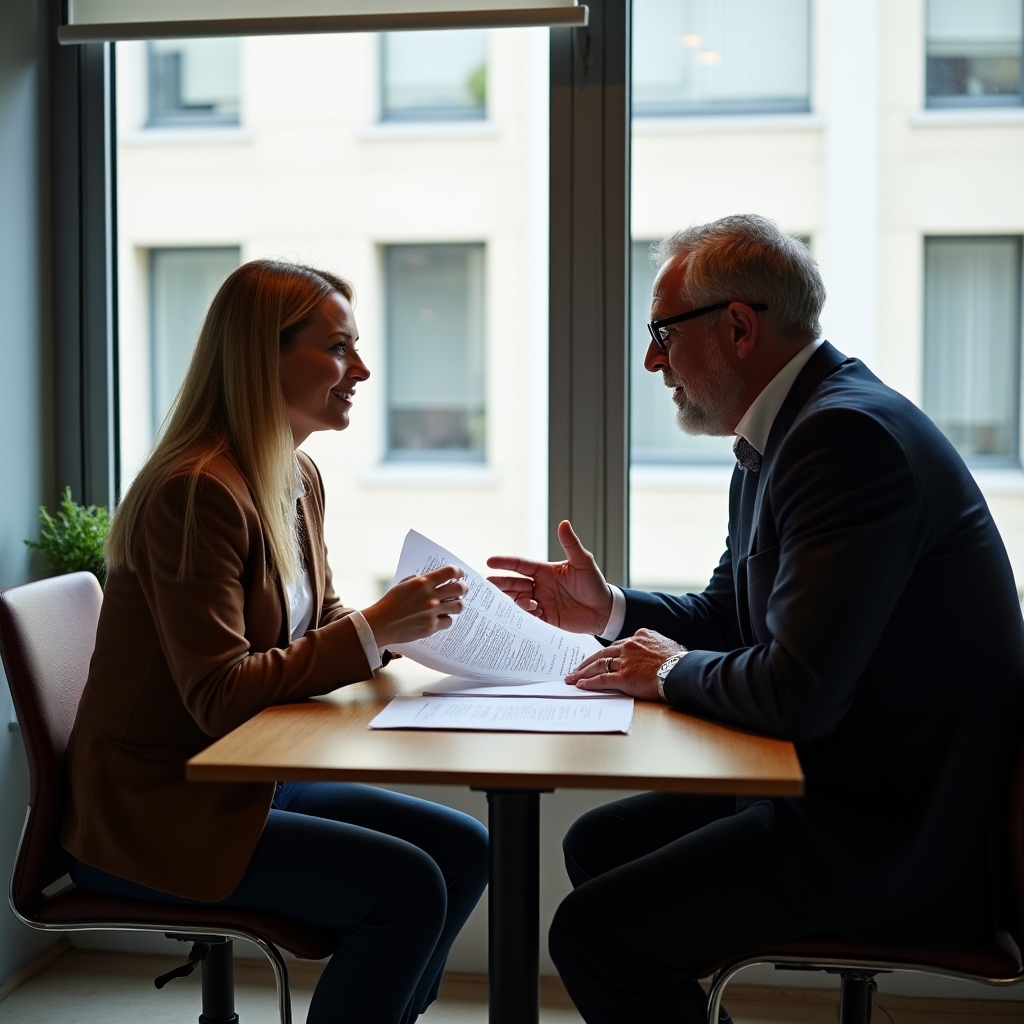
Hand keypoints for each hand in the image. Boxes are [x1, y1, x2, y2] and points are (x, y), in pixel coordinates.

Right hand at [362, 565, 467, 648]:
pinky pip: (448, 621)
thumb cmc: (389, 603)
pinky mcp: (431, 627)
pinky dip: (445, 620)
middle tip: (462, 589)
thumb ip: (418, 580)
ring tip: (452, 605)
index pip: (449, 572)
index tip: (460, 574)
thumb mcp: (402, 585)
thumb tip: (433, 579)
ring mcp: (432, 612)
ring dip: (457, 604)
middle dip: (463, 588)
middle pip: (459, 589)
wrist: (380, 624)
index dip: (459, 572)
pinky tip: (440, 618)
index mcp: (422, 583)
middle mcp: (430, 596)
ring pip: (458, 606)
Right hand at [486, 520, 612, 633]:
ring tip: (519, 601)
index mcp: (544, 571)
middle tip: (487, 584)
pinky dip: (524, 614)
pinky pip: (528, 616)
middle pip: (513, 583)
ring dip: (513, 600)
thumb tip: (564, 523)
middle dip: (500, 584)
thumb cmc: (594, 584)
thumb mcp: (583, 562)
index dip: (505, 563)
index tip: (490, 561)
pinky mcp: (545, 618)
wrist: (604, 610)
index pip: (520, 565)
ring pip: (517, 600)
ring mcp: (540, 602)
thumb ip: (571, 544)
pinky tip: (530, 611)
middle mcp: (539, 586)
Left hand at [565, 629, 685, 701]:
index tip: (596, 659)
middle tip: (575, 669)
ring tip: (571, 678)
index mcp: (639, 636)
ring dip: (582, 672)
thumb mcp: (667, 644)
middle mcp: (629, 646)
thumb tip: (655, 650)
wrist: (682, 671)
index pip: (616, 645)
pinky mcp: (624, 677)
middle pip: (602, 653)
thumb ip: (654, 645)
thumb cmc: (680, 661)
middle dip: (586, 662)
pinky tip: (581, 685)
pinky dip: (589, 682)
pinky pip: (602, 679)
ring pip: (598, 665)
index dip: (604, 654)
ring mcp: (625, 661)